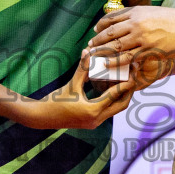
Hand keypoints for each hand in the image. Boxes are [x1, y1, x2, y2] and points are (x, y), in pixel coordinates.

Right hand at [18, 51, 133, 128]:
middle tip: (133, 76)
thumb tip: (88, 51)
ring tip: (124, 80)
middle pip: (121, 105)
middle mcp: (97, 119)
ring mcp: (94, 122)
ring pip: (115, 108)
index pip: (116, 95)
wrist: (41, 117)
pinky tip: (110, 87)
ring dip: (121, 96)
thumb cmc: (54, 101)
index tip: (132, 72)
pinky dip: (111, 99)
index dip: (126, 83)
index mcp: (93, 110)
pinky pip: (107, 110)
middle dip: (128, 91)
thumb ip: (83, 68)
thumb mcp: (71, 84)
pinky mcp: (91, 122)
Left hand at [89, 5, 174, 73]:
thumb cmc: (171, 19)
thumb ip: (135, 15)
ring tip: (93, 57)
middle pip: (110, 33)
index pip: (111, 18)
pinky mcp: (148, 50)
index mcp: (136, 12)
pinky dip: (115, 62)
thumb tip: (120, 22)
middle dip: (97, 41)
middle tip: (89, 47)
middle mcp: (136, 23)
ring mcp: (141, 37)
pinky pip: (127, 58)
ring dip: (102, 52)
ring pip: (115, 46)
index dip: (100, 25)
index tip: (95, 31)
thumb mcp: (151, 12)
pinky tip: (107, 65)